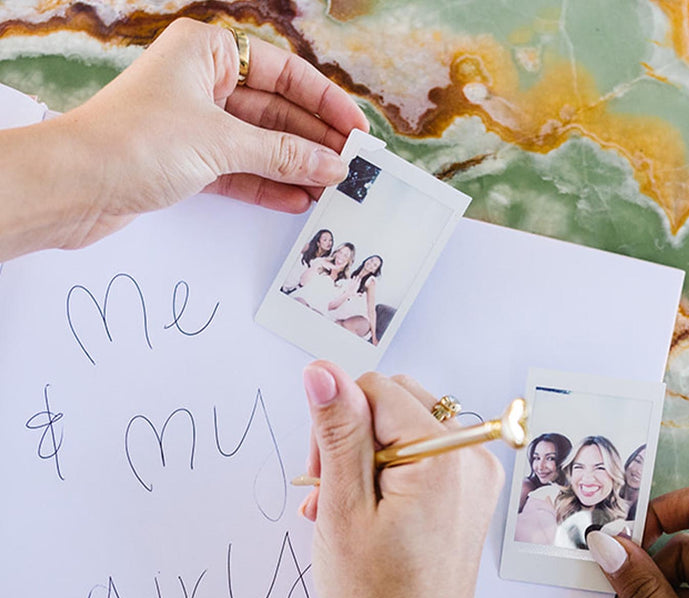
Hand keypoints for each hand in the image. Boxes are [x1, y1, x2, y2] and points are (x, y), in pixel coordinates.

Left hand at [57, 18, 366, 247]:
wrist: (77, 185)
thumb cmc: (134, 141)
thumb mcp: (222, 142)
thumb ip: (283, 154)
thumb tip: (332, 164)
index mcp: (207, 53)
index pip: (283, 73)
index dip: (324, 101)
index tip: (356, 128)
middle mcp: (202, 83)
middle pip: (277, 110)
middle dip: (315, 140)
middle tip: (353, 166)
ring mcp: (196, 124)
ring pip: (261, 144)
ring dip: (297, 167)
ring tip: (334, 189)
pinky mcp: (188, 162)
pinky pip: (242, 171)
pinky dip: (270, 185)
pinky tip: (300, 198)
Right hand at [300, 364, 502, 597]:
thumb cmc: (376, 597)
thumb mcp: (343, 507)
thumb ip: (336, 432)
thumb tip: (322, 371)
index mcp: (443, 456)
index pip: (376, 389)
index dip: (336, 424)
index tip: (319, 475)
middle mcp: (470, 459)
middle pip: (394, 404)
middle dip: (350, 439)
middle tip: (327, 495)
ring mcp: (474, 480)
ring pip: (403, 432)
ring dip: (362, 461)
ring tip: (338, 513)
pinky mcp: (468, 499)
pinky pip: (422, 462)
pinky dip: (387, 478)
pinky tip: (361, 516)